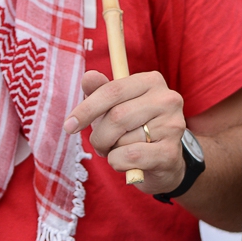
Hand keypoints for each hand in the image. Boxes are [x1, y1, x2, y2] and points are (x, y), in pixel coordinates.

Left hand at [64, 70, 186, 194]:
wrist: (163, 161)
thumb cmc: (134, 128)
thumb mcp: (115, 107)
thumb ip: (100, 91)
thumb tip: (88, 77)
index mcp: (151, 81)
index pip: (112, 90)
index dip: (86, 109)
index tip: (69, 125)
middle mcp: (167, 99)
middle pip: (116, 116)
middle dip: (99, 136)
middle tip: (100, 145)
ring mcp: (172, 125)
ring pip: (122, 140)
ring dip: (111, 151)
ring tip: (121, 151)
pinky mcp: (171, 151)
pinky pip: (130, 156)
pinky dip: (119, 163)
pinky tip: (129, 163)